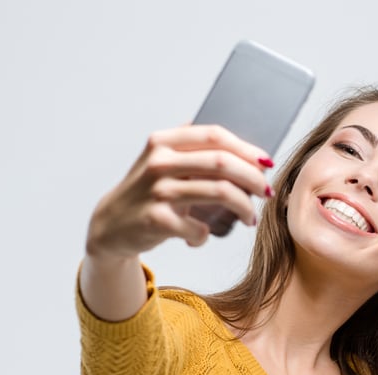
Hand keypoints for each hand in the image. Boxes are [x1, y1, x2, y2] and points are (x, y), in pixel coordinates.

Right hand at [86, 124, 273, 259]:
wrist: (111, 225)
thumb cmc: (148, 193)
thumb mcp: (164, 163)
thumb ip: (195, 152)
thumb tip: (249, 154)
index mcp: (163, 141)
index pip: (214, 135)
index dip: (246, 148)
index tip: (266, 163)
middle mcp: (159, 162)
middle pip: (222, 163)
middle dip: (253, 178)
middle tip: (266, 192)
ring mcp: (157, 190)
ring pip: (219, 192)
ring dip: (243, 207)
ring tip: (248, 218)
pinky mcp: (156, 220)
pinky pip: (198, 228)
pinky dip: (204, 235)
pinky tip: (200, 236)